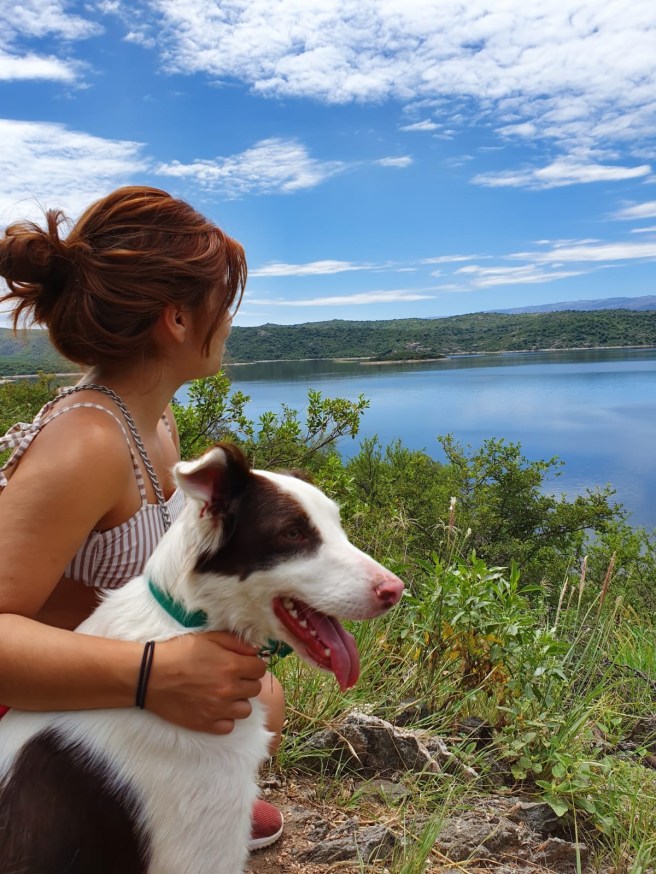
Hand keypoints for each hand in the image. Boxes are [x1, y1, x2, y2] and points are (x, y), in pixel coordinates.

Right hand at [146, 631, 266, 733]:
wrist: (150, 675)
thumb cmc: (179, 652)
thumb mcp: (208, 637)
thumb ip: (236, 642)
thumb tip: (255, 650)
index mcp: (231, 666)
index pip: (260, 669)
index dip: (252, 665)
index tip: (243, 664)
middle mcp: (229, 690)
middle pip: (254, 689)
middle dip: (246, 681)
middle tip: (231, 677)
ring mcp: (218, 709)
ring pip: (245, 710)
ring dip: (238, 701)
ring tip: (224, 693)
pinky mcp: (205, 724)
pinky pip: (228, 726)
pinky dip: (225, 718)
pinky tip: (214, 707)